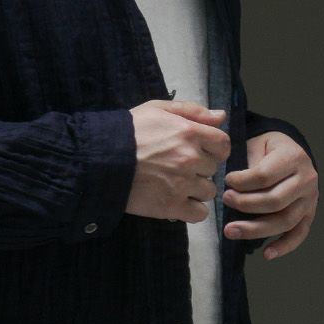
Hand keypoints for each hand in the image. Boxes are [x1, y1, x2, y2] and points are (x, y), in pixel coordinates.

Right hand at [125, 99, 231, 222]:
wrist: (101, 160)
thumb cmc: (127, 131)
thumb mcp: (157, 109)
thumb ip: (191, 110)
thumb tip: (221, 116)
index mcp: (189, 132)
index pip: (223, 144)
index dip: (214, 149)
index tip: (202, 152)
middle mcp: (191, 158)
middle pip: (213, 168)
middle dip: (200, 168)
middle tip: (179, 167)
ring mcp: (183, 184)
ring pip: (208, 192)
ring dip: (197, 189)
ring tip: (176, 185)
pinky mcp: (172, 206)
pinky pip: (199, 213)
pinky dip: (192, 210)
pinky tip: (178, 202)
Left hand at [222, 131, 317, 258]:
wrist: (289, 153)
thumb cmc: (268, 150)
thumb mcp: (257, 145)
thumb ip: (247, 163)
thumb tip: (230, 186)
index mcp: (294, 158)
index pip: (265, 176)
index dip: (242, 181)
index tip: (226, 180)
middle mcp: (307, 179)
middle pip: (275, 201)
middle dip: (245, 205)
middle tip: (225, 201)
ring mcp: (310, 200)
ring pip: (285, 221)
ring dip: (255, 230)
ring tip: (230, 231)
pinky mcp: (309, 215)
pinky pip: (299, 234)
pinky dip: (284, 246)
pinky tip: (267, 254)